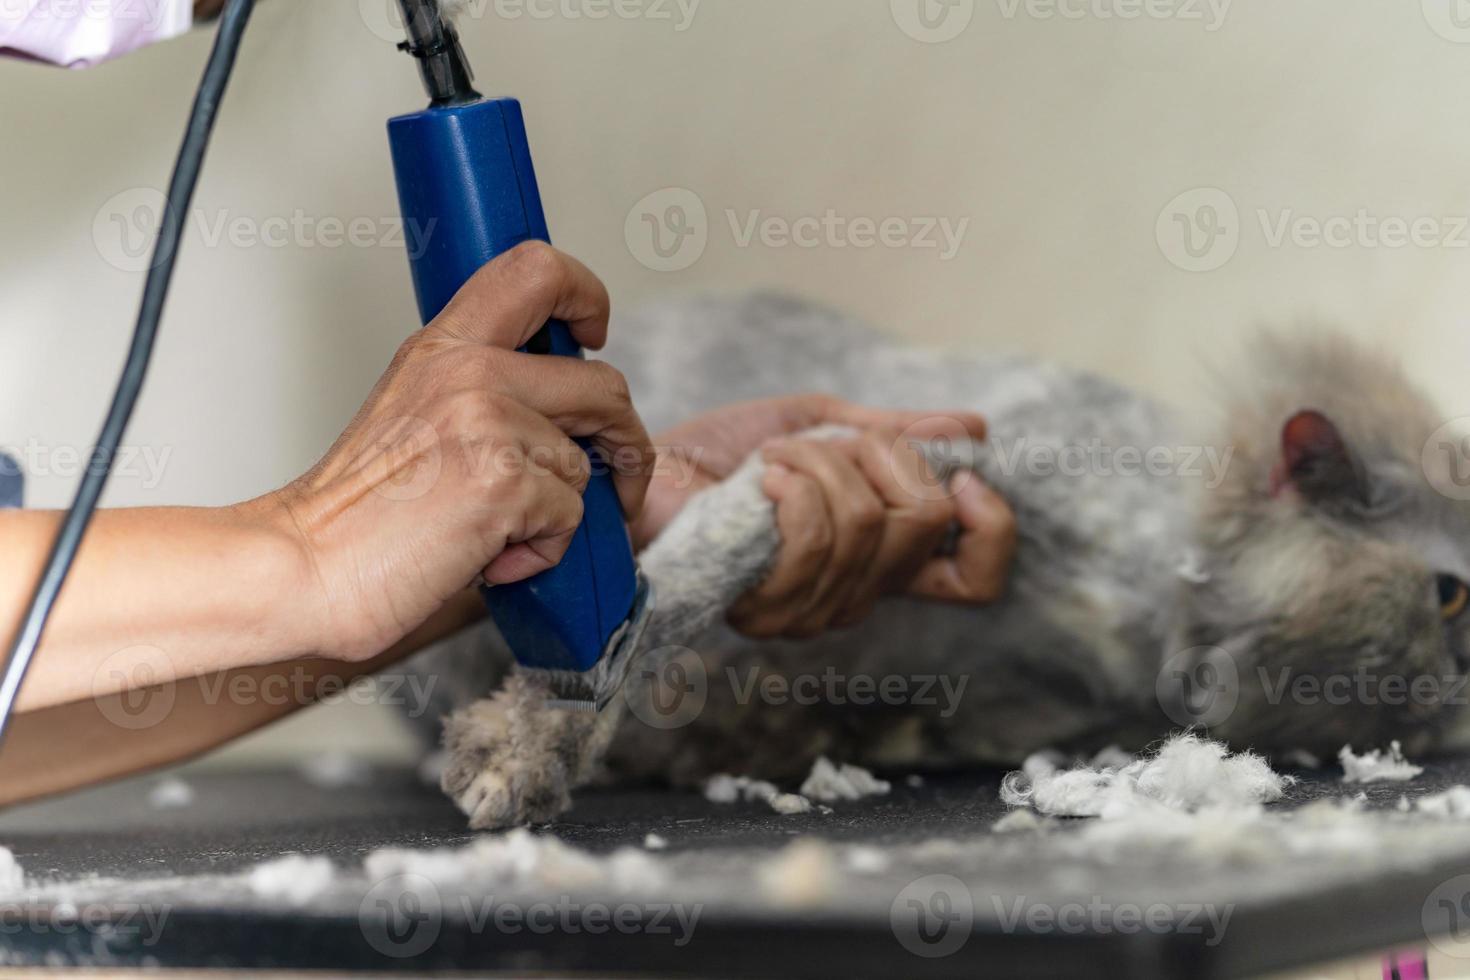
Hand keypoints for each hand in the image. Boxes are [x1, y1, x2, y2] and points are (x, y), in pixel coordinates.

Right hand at [265, 243, 652, 662]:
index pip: (534, 270)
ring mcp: (490, 423)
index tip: (593, 331)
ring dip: (559, 514)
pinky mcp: (506, 482)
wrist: (306, 568)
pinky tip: (490, 557)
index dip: (585, 293)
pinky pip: (571, 517)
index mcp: (442, 346)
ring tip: (496, 534)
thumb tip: (564, 411)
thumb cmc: (357, 512)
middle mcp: (469, 372)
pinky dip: (543, 551)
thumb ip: (480, 391)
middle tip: (618, 483)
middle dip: (626, 442)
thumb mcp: (412, 412)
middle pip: (602, 383)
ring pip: (585, 464)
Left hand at [632, 396, 1016, 638]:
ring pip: (869, 521)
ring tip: (779, 456)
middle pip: (923, 524)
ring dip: (823, 462)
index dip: (991, 529)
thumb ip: (896, 436)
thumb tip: (975, 431)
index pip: (977, 581)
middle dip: (880, 454)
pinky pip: (817, 533)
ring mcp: (812, 609)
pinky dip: (795, 481)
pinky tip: (762, 477)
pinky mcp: (765, 604)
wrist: (644, 470)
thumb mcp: (822, 427)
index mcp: (879, 560)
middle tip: (827, 442)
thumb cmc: (721, 456)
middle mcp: (855, 595)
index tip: (962, 477)